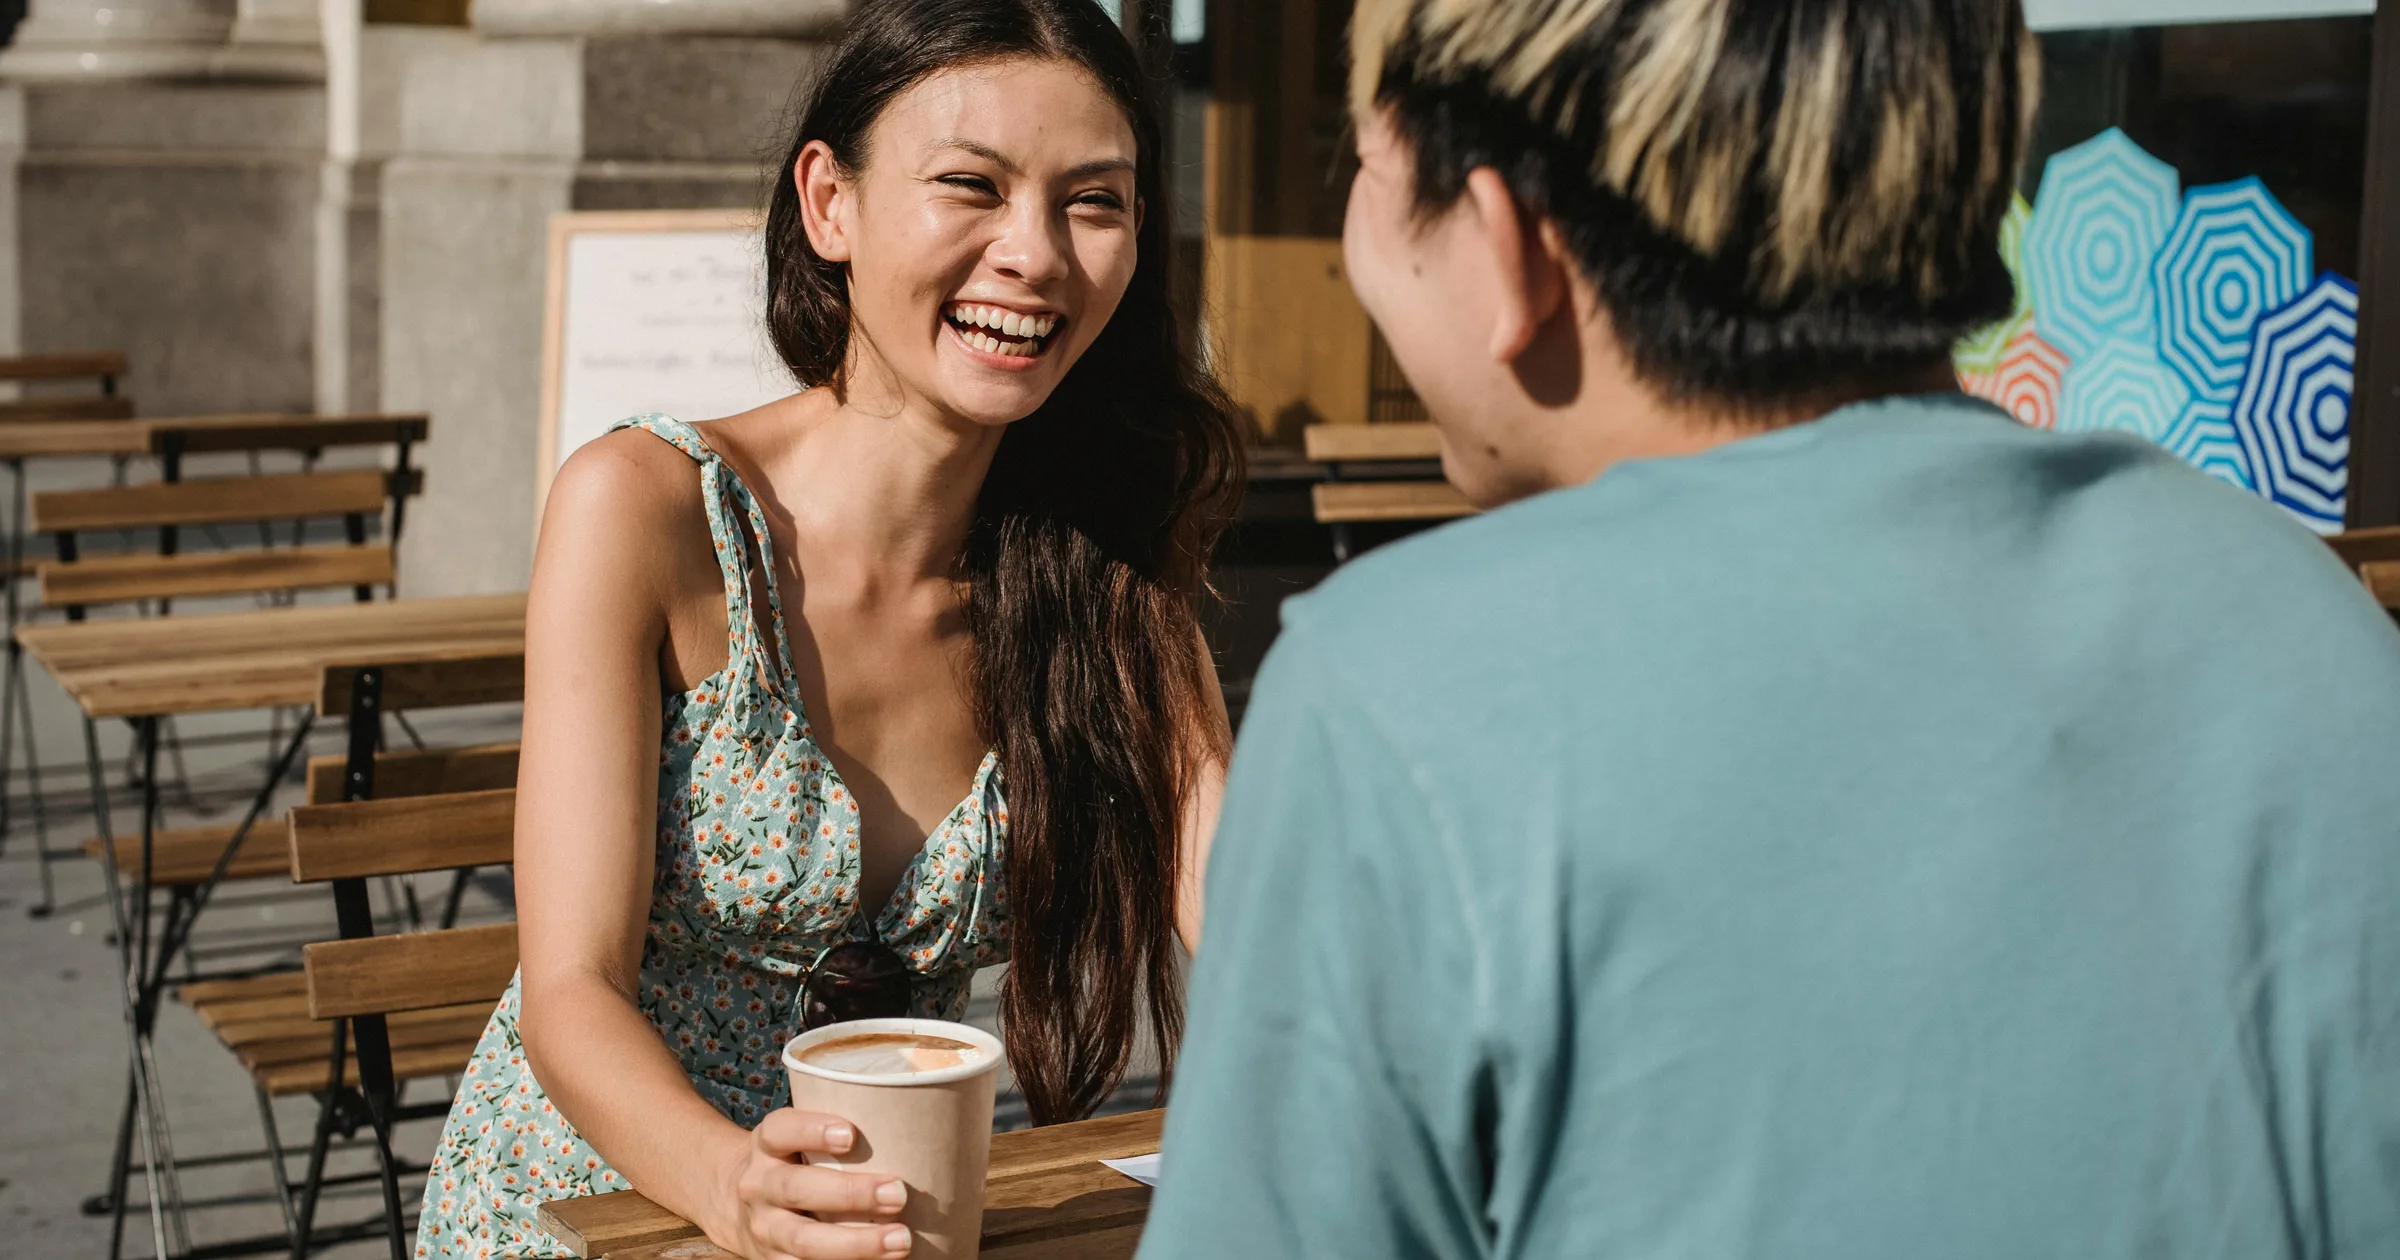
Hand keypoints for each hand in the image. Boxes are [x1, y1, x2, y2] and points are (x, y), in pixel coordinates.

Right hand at [710, 1109, 912, 1259]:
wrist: (739, 1204)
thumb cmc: (798, 1161)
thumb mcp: (802, 1138)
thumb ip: (840, 1135)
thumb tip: (923, 1128)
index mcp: (768, 1144)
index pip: (781, 1130)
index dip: (812, 1130)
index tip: (851, 1135)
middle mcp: (760, 1184)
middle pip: (796, 1188)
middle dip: (850, 1194)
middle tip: (898, 1194)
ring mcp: (764, 1227)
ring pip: (802, 1240)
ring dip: (854, 1244)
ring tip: (900, 1241)